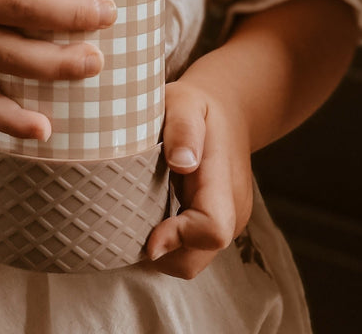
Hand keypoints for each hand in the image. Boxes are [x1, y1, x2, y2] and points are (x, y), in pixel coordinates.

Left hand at [145, 74, 254, 278]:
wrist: (227, 110)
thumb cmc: (197, 105)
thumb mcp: (185, 101)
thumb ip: (183, 128)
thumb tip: (181, 162)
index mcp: (222, 180)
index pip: (212, 229)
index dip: (178, 238)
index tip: (147, 234)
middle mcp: (233, 208)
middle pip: (197, 258)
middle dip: (161, 253)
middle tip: (128, 224)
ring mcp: (229, 220)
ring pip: (193, 259)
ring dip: (164, 249)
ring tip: (138, 217)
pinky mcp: (220, 223)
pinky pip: (194, 248)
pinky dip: (171, 242)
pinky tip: (152, 214)